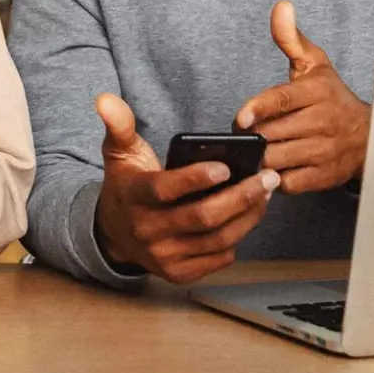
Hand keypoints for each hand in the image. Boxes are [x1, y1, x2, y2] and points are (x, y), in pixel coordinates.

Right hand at [91, 93, 277, 284]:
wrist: (114, 234)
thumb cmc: (127, 185)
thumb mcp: (120, 153)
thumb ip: (119, 125)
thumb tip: (106, 99)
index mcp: (134, 196)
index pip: (165, 189)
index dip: (195, 179)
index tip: (225, 167)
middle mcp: (147, 230)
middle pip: (202, 217)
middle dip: (241, 197)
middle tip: (267, 177)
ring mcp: (163, 256)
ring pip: (216, 239)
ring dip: (247, 216)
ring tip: (266, 193)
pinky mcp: (178, 273)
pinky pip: (218, 258)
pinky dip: (238, 238)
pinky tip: (249, 216)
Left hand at [235, 1, 371, 193]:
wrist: (370, 136)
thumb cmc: (331, 97)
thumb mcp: (315, 64)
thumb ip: (291, 38)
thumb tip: (281, 6)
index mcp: (317, 91)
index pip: (282, 100)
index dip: (257, 109)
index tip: (239, 119)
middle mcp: (323, 122)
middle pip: (272, 133)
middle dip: (253, 136)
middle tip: (243, 135)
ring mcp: (324, 152)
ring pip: (277, 159)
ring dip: (260, 158)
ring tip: (253, 151)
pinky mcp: (324, 177)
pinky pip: (287, 182)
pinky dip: (273, 179)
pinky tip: (269, 170)